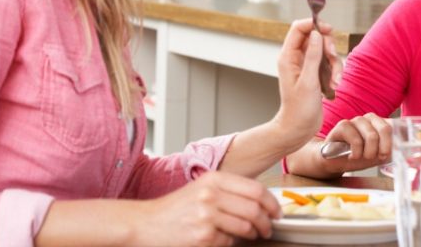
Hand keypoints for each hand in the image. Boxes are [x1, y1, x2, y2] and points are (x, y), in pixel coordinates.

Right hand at [140, 171, 280, 245]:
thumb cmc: (173, 209)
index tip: (277, 211)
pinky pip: (228, 242)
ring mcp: (207, 216)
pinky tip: (221, 239)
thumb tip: (260, 201)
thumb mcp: (201, 189)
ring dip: (254, 234)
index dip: (272, 202)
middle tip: (269, 228)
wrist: (143, 224)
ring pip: (246, 227)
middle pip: (255, 209)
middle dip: (267, 222)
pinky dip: (229, 243)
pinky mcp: (203, 237)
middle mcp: (212, 194)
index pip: (256, 189)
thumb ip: (228, 191)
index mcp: (214, 179)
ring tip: (253, 235)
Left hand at [273, 19, 342, 145]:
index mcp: (288, 57)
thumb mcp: (308, 82)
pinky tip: (334, 85)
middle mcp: (296, 58)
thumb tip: (316, 34)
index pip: (298, 28)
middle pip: (316, 37)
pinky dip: (335, 72)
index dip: (314, 24)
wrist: (299, 128)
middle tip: (333, 58)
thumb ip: (313, 56)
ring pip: (325, 51)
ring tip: (335, 80)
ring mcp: (306, 66)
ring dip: (335, 63)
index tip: (329, 30)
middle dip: (329, 47)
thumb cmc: (299, 109)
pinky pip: (329, 63)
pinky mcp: (315, 74)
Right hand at [322, 113, 392, 171]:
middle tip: (379, 157)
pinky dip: (356, 152)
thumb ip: (391, 151)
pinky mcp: (343, 125)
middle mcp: (370, 119)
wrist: (335, 161)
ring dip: (369, 152)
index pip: (395, 125)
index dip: (397, 140)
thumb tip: (404, 151)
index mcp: (380, 123)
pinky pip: (356, 140)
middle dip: (384, 148)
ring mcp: (357, 120)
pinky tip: (352, 156)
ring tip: (362, 158)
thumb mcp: (378, 156)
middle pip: (386, 129)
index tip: (394, 153)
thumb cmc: (358, 157)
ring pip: (371, 135)